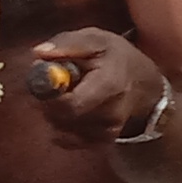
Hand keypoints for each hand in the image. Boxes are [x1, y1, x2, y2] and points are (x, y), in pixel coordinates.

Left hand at [24, 29, 164, 144]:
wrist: (143, 83)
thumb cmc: (116, 57)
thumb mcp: (96, 39)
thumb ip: (68, 44)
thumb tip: (38, 54)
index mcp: (110, 84)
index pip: (69, 104)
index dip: (48, 95)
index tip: (44, 82)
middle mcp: (111, 113)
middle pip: (62, 118)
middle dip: (48, 102)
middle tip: (52, 86)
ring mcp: (107, 131)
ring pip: (60, 129)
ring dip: (53, 112)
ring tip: (66, 94)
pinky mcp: (101, 142)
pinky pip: (66, 140)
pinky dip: (61, 124)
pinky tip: (71, 109)